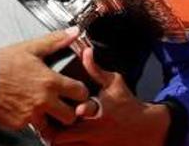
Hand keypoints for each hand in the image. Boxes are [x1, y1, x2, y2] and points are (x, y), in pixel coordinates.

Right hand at [0, 27, 88, 130]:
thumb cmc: (2, 64)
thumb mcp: (31, 47)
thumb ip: (55, 40)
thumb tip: (73, 32)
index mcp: (50, 82)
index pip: (81, 93)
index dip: (81, 91)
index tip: (77, 90)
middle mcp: (44, 101)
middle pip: (70, 116)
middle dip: (70, 111)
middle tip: (64, 104)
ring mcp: (31, 115)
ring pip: (52, 126)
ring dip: (51, 119)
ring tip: (45, 109)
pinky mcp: (19, 124)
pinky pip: (31, 127)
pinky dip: (31, 120)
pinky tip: (26, 109)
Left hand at [51, 47, 170, 145]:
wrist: (144, 129)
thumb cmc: (128, 104)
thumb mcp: (114, 83)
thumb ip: (96, 70)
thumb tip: (85, 52)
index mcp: (96, 112)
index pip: (75, 115)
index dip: (62, 111)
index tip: (51, 107)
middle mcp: (92, 131)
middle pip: (61, 137)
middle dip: (50, 129)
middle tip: (43, 120)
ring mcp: (93, 144)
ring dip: (56, 139)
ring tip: (49, 130)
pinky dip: (67, 145)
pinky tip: (64, 138)